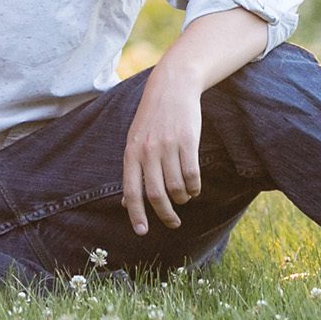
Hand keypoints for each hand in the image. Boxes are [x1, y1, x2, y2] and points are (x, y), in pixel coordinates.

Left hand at [121, 68, 203, 236]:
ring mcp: (168, 146)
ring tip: (184, 198)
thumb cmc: (152, 118)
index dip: (136, 214)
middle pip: (156, 194)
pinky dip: (194, 187)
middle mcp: (148, 151)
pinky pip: (192, 174)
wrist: (172, 87)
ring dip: (182, 199)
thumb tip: (127, 203)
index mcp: (131, 152)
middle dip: (165, 214)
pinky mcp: (187, 141)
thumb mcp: (135, 141)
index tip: (142, 232)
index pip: (131, 190)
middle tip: (173, 223)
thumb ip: (132, 170)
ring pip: (176, 187)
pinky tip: (194, 188)